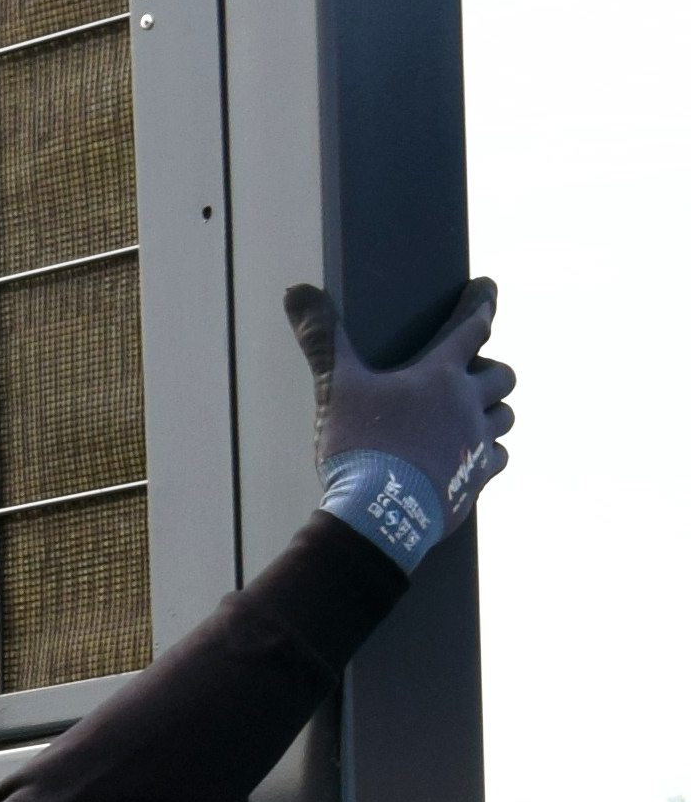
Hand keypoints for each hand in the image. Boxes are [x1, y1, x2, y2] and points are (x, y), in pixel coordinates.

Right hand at [282, 278, 511, 569]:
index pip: (471, 327)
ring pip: (504, 418)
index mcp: (439, 375)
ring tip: (473, 416)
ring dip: (493, 412)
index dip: (481, 304)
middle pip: (501, 376)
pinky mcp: (476, 479)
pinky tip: (470, 458)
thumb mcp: (335, 387)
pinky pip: (498, 458)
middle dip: (492, 370)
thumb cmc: (359, 444)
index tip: (488, 288)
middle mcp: (467, 404)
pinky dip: (488, 453)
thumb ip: (321, 338)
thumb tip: (297, 290)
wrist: (380, 513)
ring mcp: (476, 443)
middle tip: (477, 373)